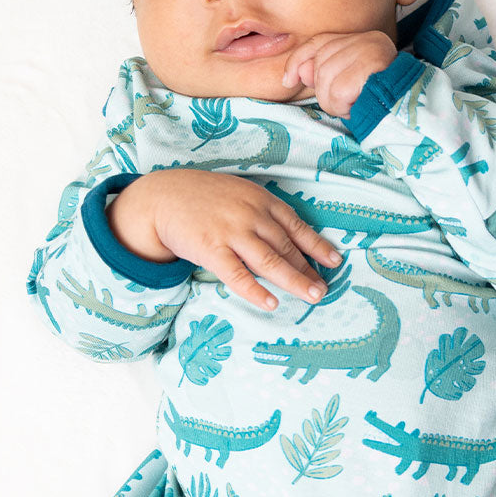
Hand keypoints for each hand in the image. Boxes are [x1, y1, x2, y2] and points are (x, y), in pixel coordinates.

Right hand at [105, 168, 343, 311]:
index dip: (317, 245)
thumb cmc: (202, 197)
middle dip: (309, 270)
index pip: (296, 226)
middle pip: (287, 246)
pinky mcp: (211, 250)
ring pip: (270, 261)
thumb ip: (261, 212)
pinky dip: (256, 290)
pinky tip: (271, 302)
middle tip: (324, 289)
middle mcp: (251, 215)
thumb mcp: (238, 194)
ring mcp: (231, 233)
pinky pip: (238, 276)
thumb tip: (286, 238)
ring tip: (312, 296)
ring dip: (294, 281)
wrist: (162, 196)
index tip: (334, 261)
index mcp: (260, 200)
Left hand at [281, 30, 397, 117]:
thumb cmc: (376, 100)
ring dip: (334, 102)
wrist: (409, 113)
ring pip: (325, 81)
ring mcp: (371, 51)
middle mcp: (368, 39)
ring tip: (353, 104)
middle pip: (320, 64)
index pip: (319, 41)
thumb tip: (299, 72)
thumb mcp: (345, 83)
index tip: (288, 80)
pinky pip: (338, 93)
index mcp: (363, 37)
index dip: (298, 60)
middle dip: (324, 90)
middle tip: (345, 100)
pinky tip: (357, 106)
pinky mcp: (370, 69)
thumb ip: (321, 72)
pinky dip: (343, 107)